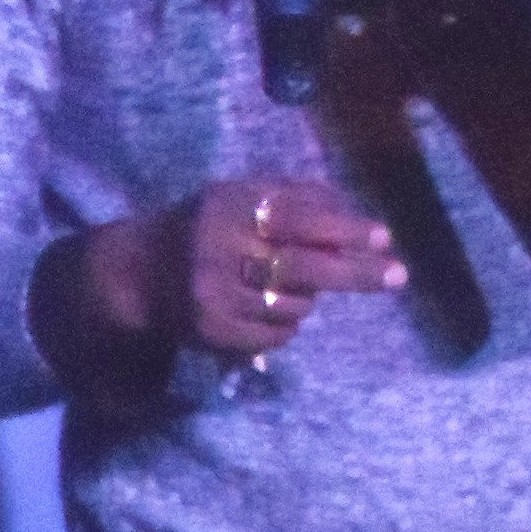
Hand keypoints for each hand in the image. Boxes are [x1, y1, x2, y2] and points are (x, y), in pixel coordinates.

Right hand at [76, 177, 404, 356]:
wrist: (133, 274)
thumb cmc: (201, 228)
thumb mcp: (238, 197)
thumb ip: (292, 198)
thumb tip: (352, 212)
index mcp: (227, 208)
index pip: (298, 218)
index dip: (344, 229)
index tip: (383, 237)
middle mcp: (218, 251)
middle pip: (304, 267)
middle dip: (356, 273)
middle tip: (397, 276)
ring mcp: (213, 296)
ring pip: (294, 305)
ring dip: (307, 298)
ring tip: (287, 288)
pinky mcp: (211, 331)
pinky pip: (275, 334)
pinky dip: (284, 324)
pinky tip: (267, 311)